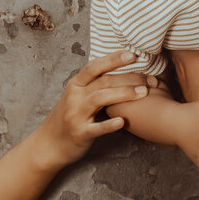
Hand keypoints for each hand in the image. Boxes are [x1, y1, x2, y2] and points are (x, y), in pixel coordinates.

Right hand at [37, 51, 153, 168]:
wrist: (48, 145)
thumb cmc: (68, 118)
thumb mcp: (76, 96)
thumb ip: (93, 84)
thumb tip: (119, 70)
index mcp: (75, 84)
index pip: (95, 66)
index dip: (113, 59)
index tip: (133, 54)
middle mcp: (74, 96)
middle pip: (103, 81)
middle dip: (129, 77)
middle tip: (150, 78)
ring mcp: (75, 114)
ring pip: (100, 99)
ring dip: (123, 94)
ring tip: (144, 93)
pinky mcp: (79, 133)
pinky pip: (96, 128)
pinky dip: (109, 124)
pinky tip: (123, 121)